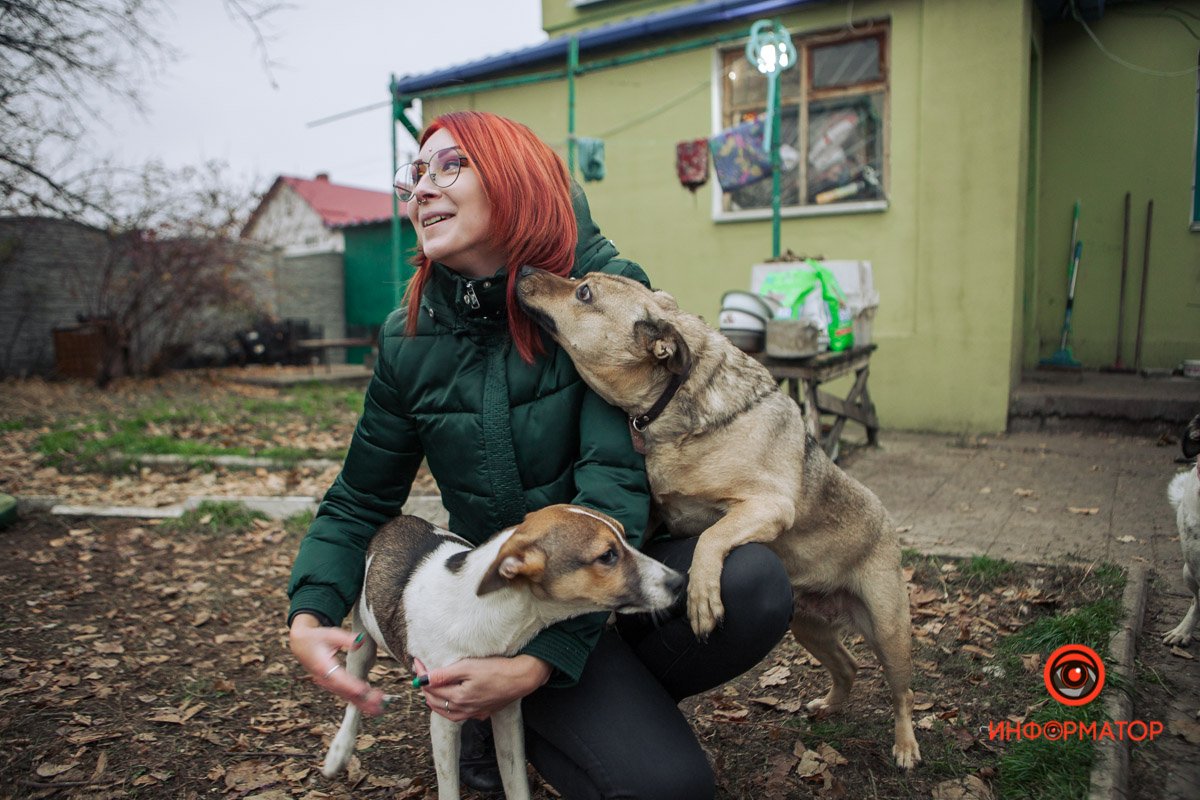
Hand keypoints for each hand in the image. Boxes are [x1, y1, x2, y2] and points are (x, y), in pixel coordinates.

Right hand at [289, 613, 384, 715]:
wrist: (300, 645)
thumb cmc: (316, 638)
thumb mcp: (330, 634)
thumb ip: (345, 639)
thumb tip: (360, 641)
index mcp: (322, 666)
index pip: (338, 678)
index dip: (350, 685)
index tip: (363, 691)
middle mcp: (324, 678)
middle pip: (344, 692)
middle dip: (362, 700)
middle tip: (379, 706)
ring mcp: (327, 683)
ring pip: (345, 696)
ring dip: (362, 703)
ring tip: (379, 709)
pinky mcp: (331, 684)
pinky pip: (345, 694)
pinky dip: (357, 699)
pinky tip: (369, 701)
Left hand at [413, 655, 551, 721]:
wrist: (521, 678)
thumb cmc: (497, 669)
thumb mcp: (468, 667)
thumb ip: (445, 674)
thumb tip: (423, 679)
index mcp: (458, 698)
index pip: (431, 688)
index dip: (421, 674)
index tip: (417, 662)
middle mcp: (464, 709)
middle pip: (436, 702)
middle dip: (425, 688)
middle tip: (421, 674)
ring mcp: (474, 713)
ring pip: (446, 712)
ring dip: (435, 702)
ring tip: (430, 691)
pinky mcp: (483, 712)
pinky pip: (459, 715)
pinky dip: (449, 709)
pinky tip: (451, 702)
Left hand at [687, 548, 726, 638]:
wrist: (711, 543)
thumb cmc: (707, 557)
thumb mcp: (701, 570)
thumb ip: (700, 578)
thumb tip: (698, 582)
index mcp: (693, 586)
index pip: (691, 607)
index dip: (693, 620)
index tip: (695, 631)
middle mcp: (696, 588)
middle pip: (696, 612)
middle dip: (698, 626)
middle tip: (701, 639)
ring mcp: (703, 586)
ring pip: (703, 609)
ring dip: (705, 623)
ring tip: (707, 635)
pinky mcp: (712, 582)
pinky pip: (714, 599)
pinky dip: (716, 610)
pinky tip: (719, 621)